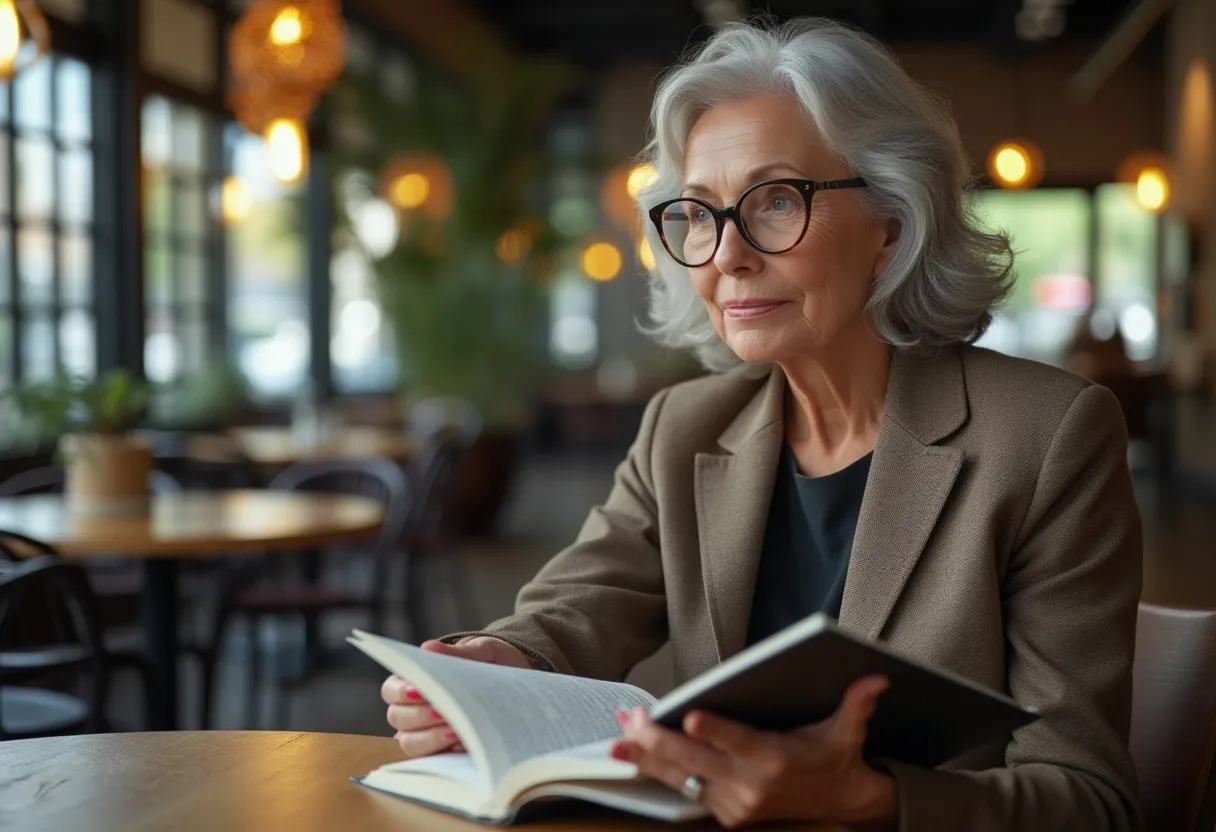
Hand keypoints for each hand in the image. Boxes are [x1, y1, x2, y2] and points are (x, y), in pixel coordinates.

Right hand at [382, 636, 531, 757]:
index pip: (392, 690)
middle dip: (420, 716)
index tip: (418, 691)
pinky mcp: (443, 753)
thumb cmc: (490, 663)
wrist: (515, 682)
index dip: (401, 692)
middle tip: (443, 712)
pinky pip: (434, 761)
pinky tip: (462, 745)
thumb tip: (428, 648)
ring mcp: (425, 734)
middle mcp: (412, 710)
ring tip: (456, 731)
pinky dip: (444, 754)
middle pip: (398, 718)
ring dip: (431, 738)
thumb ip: (458, 653)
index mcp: (413, 682)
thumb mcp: (482, 652)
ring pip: (411, 743)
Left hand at [609, 675, 896, 829]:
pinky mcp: (724, 814)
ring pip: (680, 779)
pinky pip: (684, 791)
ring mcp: (734, 804)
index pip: (739, 743)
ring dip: (647, 756)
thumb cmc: (836, 759)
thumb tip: (876, 676)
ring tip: (618, 734)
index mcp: (775, 761)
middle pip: (694, 762)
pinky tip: (633, 751)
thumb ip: (857, 704)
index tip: (690, 718)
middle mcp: (750, 786)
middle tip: (631, 718)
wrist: (841, 807)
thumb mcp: (848, 732)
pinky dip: (657, 771)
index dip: (714, 732)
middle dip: (657, 740)